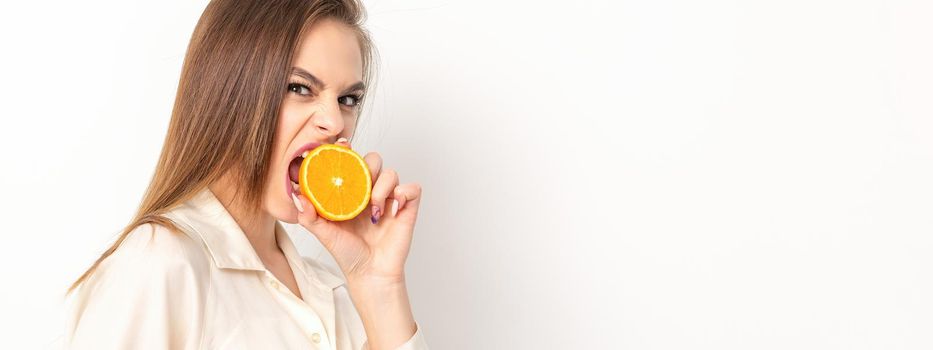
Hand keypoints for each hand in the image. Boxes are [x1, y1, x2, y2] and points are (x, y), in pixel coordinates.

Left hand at [294, 139, 422, 283]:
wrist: (370, 274)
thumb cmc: (348, 253)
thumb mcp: (324, 234)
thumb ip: (310, 216)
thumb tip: (298, 197)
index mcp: (350, 191)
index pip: (351, 161)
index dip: (347, 150)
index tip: (340, 145)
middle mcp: (370, 191)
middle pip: (373, 160)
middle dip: (366, 166)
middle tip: (358, 184)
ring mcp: (389, 199)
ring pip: (391, 172)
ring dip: (381, 187)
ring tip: (372, 211)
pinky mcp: (406, 208)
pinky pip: (412, 188)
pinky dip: (403, 194)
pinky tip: (392, 211)